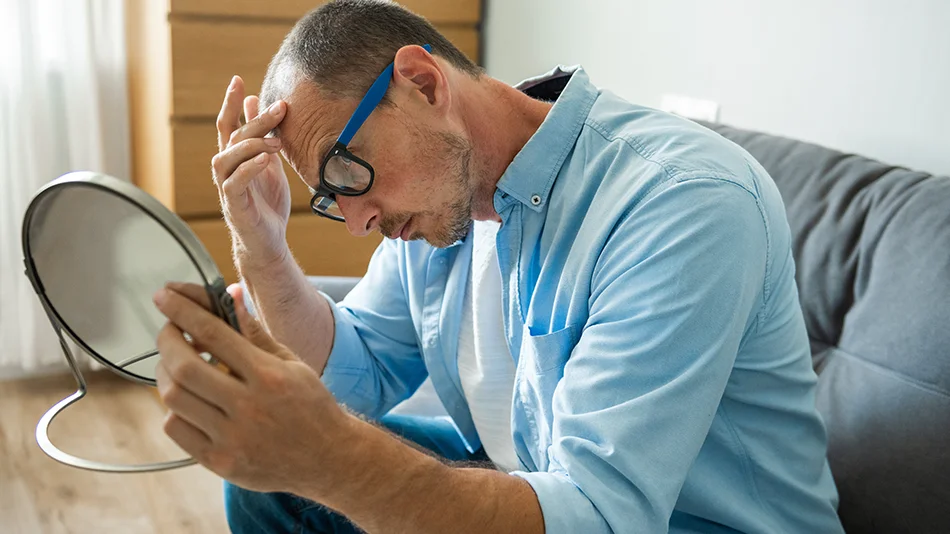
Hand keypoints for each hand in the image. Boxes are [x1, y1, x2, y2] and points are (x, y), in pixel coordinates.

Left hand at [152, 281, 349, 494]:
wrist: (327, 459)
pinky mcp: (219, 462)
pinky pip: (175, 429)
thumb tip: (230, 294)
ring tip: (175, 365)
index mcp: (269, 376)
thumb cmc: (311, 406)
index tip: (164, 297)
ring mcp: (232, 438)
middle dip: (167, 340)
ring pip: (173, 397)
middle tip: (169, 331)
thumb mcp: (291, 363)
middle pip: (184, 366)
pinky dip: (172, 407)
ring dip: (165, 373)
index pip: (214, 334)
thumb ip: (254, 332)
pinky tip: (187, 399)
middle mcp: (248, 407)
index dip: (182, 311)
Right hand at [212, 76, 292, 271]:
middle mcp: (226, 171)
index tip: (238, 81)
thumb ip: (263, 137)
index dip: (231, 103)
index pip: (228, 125)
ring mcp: (228, 188)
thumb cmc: (267, 204)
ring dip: (252, 145)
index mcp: (235, 159)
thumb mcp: (269, 163)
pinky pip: (234, 184)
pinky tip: (264, 160)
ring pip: (226, 158)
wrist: (268, 242)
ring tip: (276, 141)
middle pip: (232, 138)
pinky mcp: (235, 207)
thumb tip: (257, 103)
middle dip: (255, 120)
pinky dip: (248, 169)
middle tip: (280, 108)